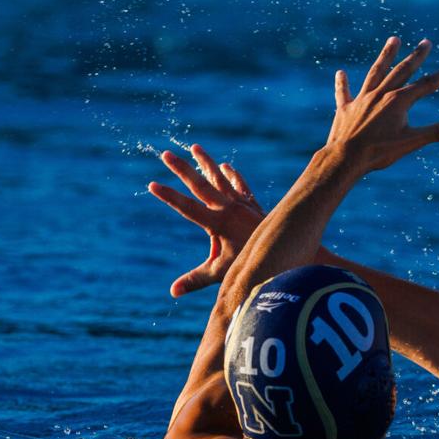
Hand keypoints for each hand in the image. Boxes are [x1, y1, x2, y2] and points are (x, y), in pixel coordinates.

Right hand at [148, 145, 264, 296]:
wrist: (287, 253)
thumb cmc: (253, 265)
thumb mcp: (221, 273)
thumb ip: (195, 279)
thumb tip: (172, 292)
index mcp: (218, 223)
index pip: (187, 208)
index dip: (169, 197)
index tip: (152, 184)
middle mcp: (228, 208)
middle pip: (200, 185)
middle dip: (181, 169)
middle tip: (165, 154)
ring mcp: (241, 203)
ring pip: (220, 178)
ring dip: (206, 162)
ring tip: (195, 147)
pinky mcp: (252, 204)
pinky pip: (240, 186)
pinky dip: (232, 176)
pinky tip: (225, 166)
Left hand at [327, 36, 438, 173]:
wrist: (345, 158)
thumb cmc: (379, 152)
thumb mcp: (412, 142)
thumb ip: (438, 132)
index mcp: (398, 101)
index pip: (426, 85)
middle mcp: (380, 94)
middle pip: (402, 71)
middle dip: (416, 57)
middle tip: (426, 42)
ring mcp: (362, 100)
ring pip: (376, 73)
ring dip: (386, 56)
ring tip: (394, 40)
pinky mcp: (345, 109)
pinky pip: (344, 93)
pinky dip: (343, 83)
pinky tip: (340, 73)